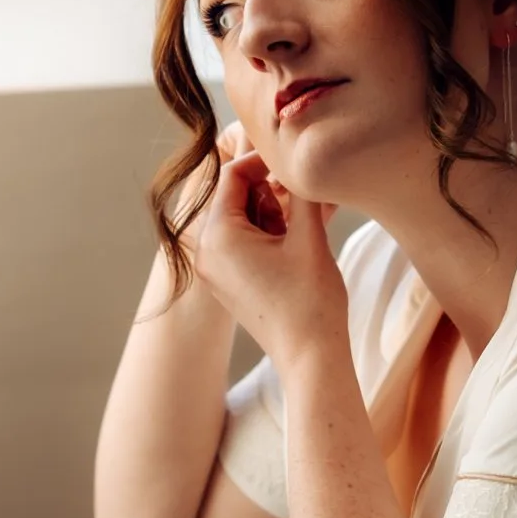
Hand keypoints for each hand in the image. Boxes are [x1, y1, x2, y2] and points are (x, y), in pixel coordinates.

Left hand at [192, 148, 348, 368]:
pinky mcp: (227, 283)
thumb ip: (300, 191)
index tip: (293, 162)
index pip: (232, 175)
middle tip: (304, 196)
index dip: (263, 162)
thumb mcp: (309, 235)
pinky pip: (241, 242)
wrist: (310, 357)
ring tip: (304, 224)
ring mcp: (214, 270)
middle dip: (269, 190)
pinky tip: (295, 241)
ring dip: (272, 212)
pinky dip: (267, 233)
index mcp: (218, 236)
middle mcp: (206, 251)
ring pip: (240, 219)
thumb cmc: (310, 300)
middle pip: (233, 196)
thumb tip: (299, 160)